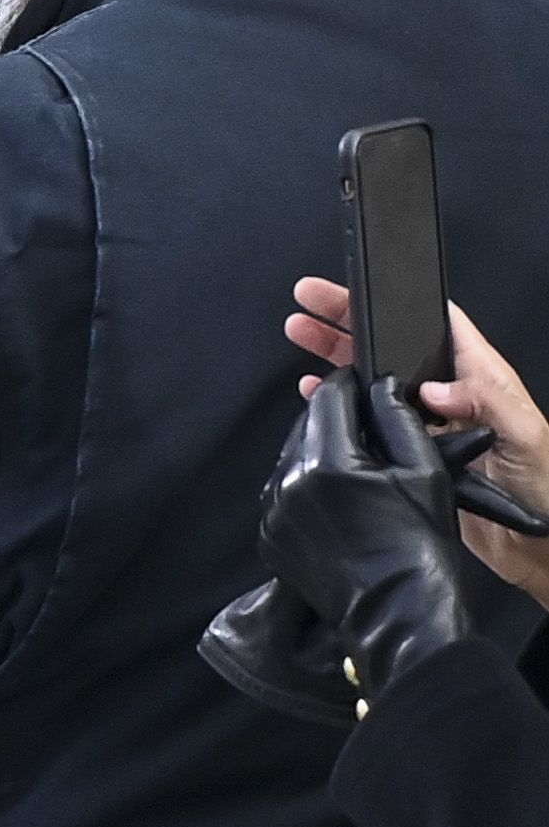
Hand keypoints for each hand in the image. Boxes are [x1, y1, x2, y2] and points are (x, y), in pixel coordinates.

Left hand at [252, 372, 532, 706]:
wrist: (399, 616)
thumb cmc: (419, 549)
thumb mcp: (424, 472)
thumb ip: (397, 419)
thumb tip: (380, 386)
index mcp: (325, 463)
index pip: (328, 399)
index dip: (349, 385)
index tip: (364, 383)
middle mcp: (288, 484)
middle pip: (305, 426)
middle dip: (335, 420)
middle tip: (368, 427)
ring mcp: (273, 513)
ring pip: (291, 458)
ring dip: (319, 452)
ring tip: (357, 466)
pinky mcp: (269, 536)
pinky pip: (283, 494)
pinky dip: (306, 487)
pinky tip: (339, 500)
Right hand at [293, 283, 548, 601]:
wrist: (534, 541)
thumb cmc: (543, 483)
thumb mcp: (527, 433)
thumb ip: (486, 402)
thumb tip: (436, 387)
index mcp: (481, 377)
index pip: (438, 324)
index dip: (399, 300)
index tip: (363, 285)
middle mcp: (450, 394)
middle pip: (394, 345)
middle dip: (351, 319)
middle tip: (313, 301)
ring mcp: (426, 421)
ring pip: (374, 377)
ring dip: (336, 355)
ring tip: (301, 333)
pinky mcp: (408, 449)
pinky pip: (366, 418)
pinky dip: (338, 403)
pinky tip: (315, 393)